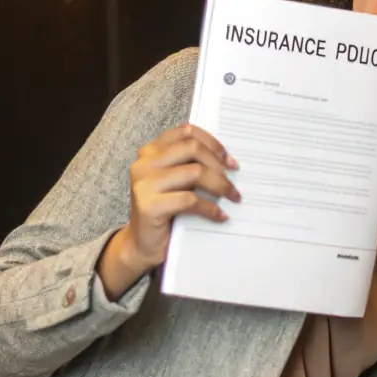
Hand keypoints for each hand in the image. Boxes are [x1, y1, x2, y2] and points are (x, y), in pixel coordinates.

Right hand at [99, 124, 239, 299]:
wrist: (143, 244)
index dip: (211, 142)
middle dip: (218, 164)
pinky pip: (190, 200)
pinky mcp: (149, 206)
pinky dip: (210, 208)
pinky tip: (220, 216)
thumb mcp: (175, 181)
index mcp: (150, 151)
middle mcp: (144, 163)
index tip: (228, 158)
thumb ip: (189, 164)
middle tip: (233, 179)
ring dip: (220, 185)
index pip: (185, 132)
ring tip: (232, 197)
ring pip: (194, 173)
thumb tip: (228, 159)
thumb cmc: (165, 210)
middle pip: (192, 149)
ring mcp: (144, 184)